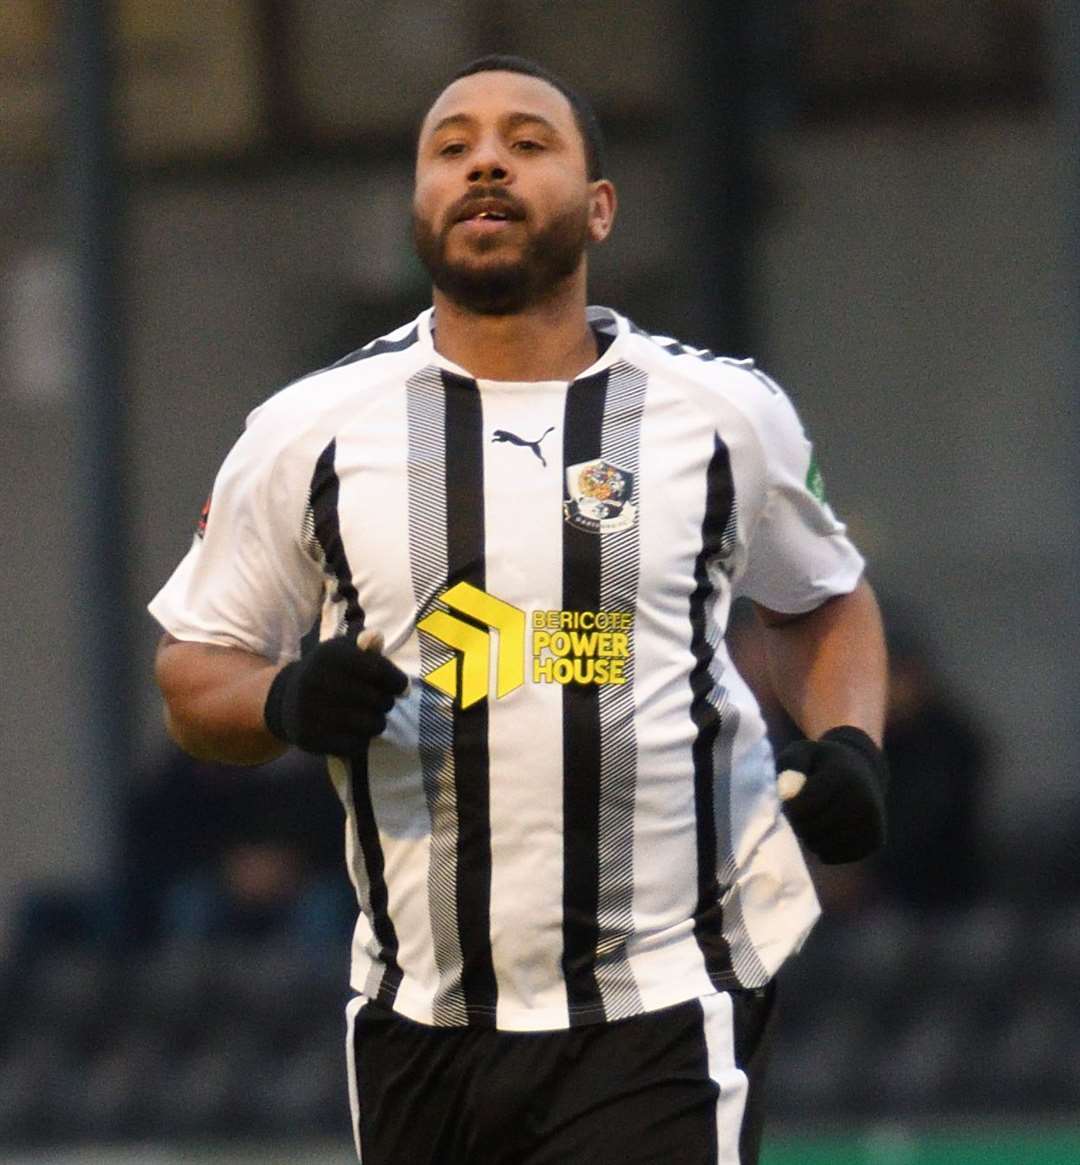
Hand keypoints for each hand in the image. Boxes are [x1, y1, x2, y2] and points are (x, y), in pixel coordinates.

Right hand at [264, 629, 407, 754]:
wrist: (288, 700)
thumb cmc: (328, 673)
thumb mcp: (344, 652)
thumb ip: (366, 648)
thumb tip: (378, 639)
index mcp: (329, 655)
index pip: (378, 670)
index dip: (397, 681)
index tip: (402, 688)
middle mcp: (317, 680)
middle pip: (378, 700)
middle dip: (386, 702)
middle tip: (380, 703)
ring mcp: (310, 711)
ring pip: (371, 725)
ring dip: (377, 723)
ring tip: (369, 717)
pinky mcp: (309, 738)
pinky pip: (355, 746)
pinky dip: (361, 741)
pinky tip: (354, 733)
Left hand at [775, 726, 887, 863]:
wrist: (863, 772)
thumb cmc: (823, 764)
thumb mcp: (802, 752)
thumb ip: (790, 765)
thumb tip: (786, 793)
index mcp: (843, 776)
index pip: (802, 807)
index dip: (789, 806)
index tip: (791, 798)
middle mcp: (863, 800)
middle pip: (810, 829)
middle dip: (798, 823)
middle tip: (802, 811)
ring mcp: (872, 823)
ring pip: (821, 847)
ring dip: (810, 837)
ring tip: (815, 819)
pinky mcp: (875, 841)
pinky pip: (834, 857)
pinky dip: (824, 849)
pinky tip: (829, 830)